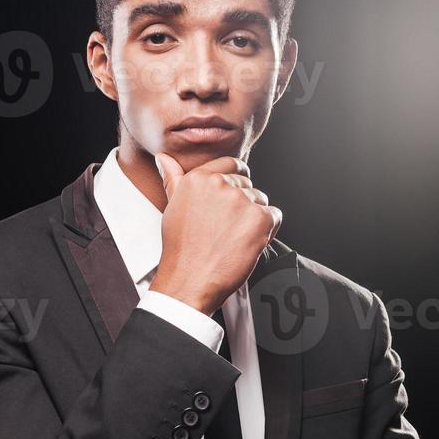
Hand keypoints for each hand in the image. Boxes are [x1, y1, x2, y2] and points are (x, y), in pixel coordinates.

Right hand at [150, 152, 281, 315]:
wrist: (189, 281)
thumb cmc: (181, 248)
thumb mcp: (173, 207)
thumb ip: (173, 179)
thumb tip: (163, 158)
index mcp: (198, 178)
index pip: (231, 165)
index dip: (236, 182)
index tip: (234, 199)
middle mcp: (220, 184)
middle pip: (247, 185)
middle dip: (243, 205)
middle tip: (226, 230)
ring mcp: (241, 200)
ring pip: (261, 200)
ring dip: (254, 218)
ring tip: (234, 239)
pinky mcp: (260, 218)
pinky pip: (274, 216)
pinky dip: (267, 231)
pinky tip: (248, 243)